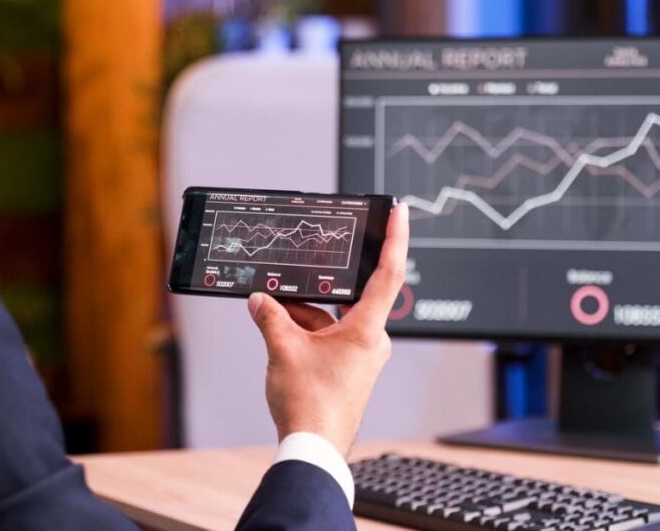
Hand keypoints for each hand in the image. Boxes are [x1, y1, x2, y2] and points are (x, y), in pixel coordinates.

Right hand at [247, 204, 409, 457]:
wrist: (313, 448)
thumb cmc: (310, 406)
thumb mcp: (283, 350)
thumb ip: (271, 317)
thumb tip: (260, 299)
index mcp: (367, 331)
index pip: (388, 273)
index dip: (395, 238)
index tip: (399, 211)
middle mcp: (370, 341)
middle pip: (346, 297)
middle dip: (316, 288)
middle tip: (300, 272)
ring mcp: (360, 356)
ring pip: (332, 319)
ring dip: (303, 314)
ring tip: (272, 311)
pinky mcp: (348, 369)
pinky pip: (328, 337)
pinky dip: (305, 331)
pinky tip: (278, 330)